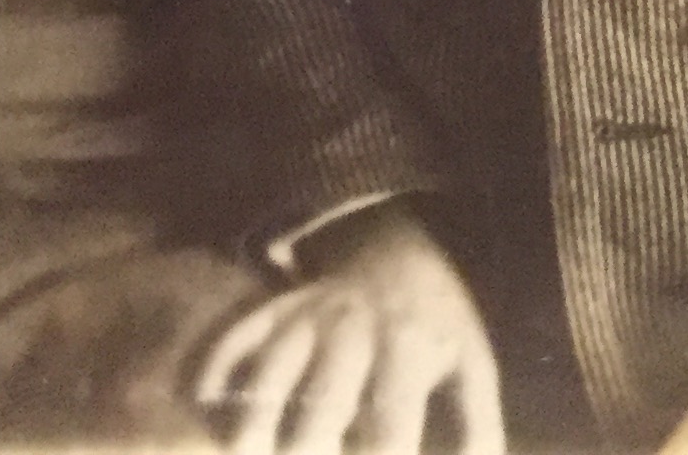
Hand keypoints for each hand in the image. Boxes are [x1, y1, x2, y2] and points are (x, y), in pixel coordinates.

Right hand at [194, 206, 503, 454]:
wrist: (396, 251)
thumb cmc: (436, 328)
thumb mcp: (472, 368)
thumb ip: (478, 430)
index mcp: (409, 351)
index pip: (390, 428)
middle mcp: (353, 334)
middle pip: (322, 406)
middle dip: (309, 451)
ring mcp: (305, 319)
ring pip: (267, 375)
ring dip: (252, 430)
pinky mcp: (270, 312)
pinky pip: (229, 343)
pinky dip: (211, 380)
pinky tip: (209, 417)